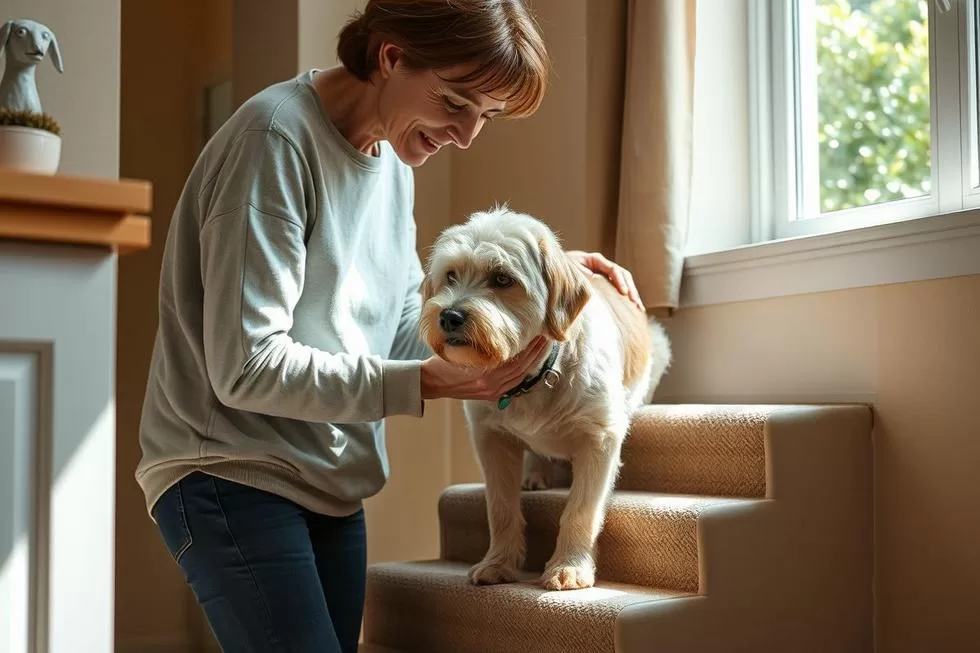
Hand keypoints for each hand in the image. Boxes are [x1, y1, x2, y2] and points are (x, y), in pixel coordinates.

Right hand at [420, 337, 548, 400]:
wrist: (431, 382)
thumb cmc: (443, 362)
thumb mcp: (459, 349)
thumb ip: (479, 347)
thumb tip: (499, 334)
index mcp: (484, 373)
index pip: (514, 359)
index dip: (529, 347)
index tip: (537, 333)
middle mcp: (490, 385)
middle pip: (521, 368)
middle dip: (536, 353)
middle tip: (546, 338)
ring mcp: (491, 392)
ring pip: (519, 376)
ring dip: (533, 362)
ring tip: (542, 348)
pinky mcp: (490, 396)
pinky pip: (513, 385)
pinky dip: (523, 373)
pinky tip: (529, 363)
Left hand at [565, 250, 643, 310]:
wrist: (553, 271)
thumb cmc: (560, 273)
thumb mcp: (571, 275)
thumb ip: (583, 280)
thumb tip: (594, 291)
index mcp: (594, 260)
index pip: (613, 269)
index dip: (619, 281)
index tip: (624, 293)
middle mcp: (602, 266)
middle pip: (623, 275)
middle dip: (631, 290)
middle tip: (636, 304)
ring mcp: (604, 274)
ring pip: (624, 283)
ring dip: (631, 295)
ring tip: (639, 308)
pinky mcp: (604, 284)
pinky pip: (617, 290)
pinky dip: (625, 299)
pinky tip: (632, 309)